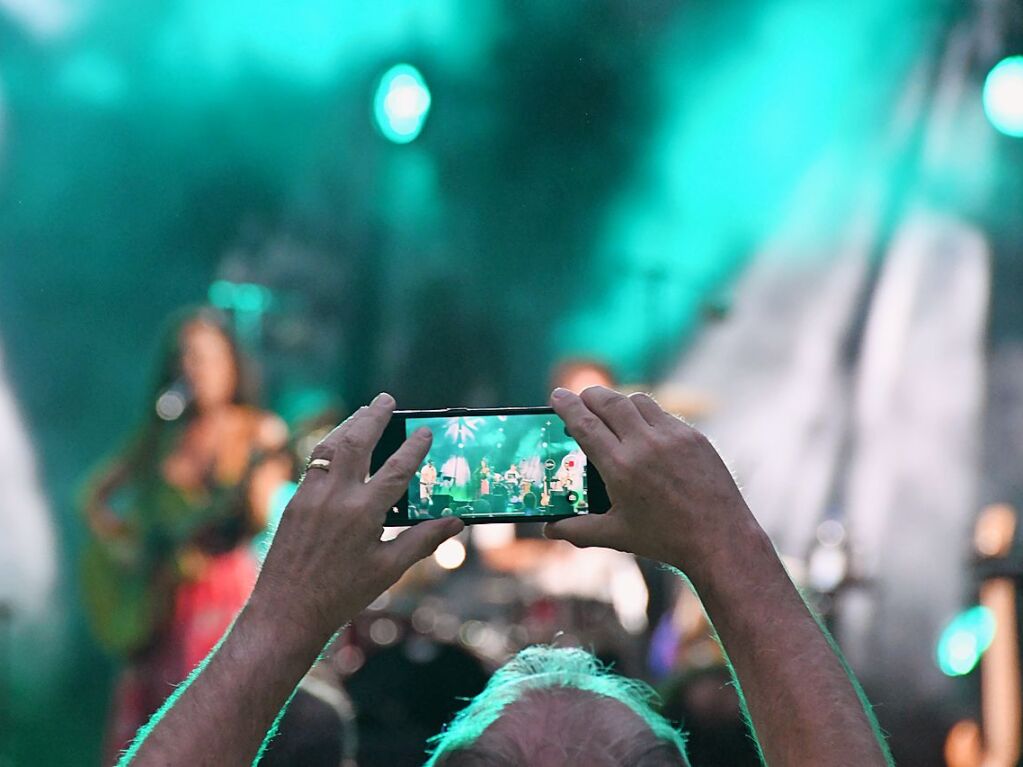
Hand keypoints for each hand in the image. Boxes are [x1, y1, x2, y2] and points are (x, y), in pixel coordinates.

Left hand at [251, 393, 462, 641]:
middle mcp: (336, 497)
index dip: (414, 448)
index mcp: (364, 512)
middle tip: (387, 399)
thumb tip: (456, 522)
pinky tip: (338, 446)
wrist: (287, 611)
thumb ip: (422, 540)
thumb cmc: (342, 595)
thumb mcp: (388, 569)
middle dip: (374, 416)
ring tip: (364, 412)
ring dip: (349, 425)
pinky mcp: (294, 502)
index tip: (425, 432)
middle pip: (357, 442)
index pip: (396, 469)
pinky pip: (314, 463)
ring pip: (330, 447)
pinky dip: (330, 448)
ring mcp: (311, 496)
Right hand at [545, 386, 757, 573]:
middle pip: (609, 402)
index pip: (585, 424)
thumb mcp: (617, 535)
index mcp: (620, 467)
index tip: (556, 396)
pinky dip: (647, 415)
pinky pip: (664, 414)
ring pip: (637, 401)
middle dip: (589, 396)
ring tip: (610, 411)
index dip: (568, 406)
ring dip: (619, 401)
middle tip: (579, 397)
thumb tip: (549, 529)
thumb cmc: (666, 539)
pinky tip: (644, 429)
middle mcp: (645, 445)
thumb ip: (578, 529)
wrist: (720, 538)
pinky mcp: (694, 437)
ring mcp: (673, 437)